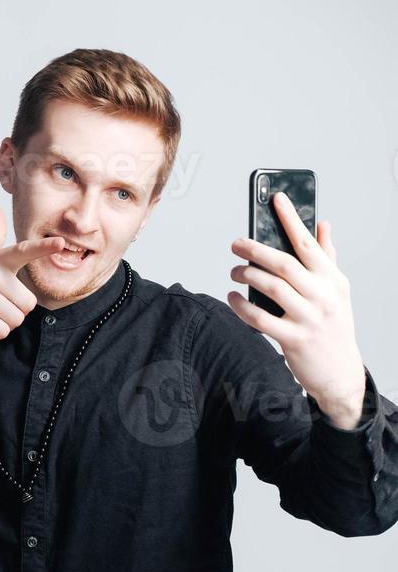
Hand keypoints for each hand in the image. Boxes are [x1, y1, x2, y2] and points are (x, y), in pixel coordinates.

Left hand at [227, 192, 365, 422]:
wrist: (340, 372)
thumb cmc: (333, 326)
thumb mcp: (337, 291)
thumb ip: (327, 258)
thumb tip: (322, 224)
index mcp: (333, 280)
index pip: (309, 243)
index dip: (291, 219)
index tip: (276, 199)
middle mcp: (323, 296)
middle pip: (284, 264)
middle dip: (255, 249)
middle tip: (236, 244)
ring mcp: (309, 319)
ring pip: (271, 288)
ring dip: (246, 276)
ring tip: (234, 272)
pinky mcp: (293, 339)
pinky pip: (260, 319)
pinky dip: (241, 307)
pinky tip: (231, 298)